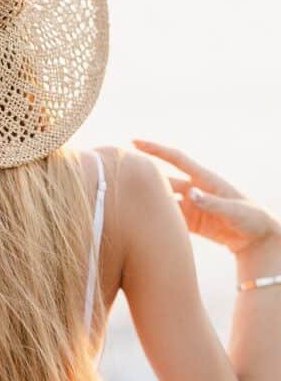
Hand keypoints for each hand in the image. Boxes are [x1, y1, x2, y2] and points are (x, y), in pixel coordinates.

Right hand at [132, 139, 279, 254]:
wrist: (259, 238)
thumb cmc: (252, 219)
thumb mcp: (235, 210)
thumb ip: (212, 203)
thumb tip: (190, 194)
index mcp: (206, 179)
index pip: (176, 158)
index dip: (156, 150)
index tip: (135, 142)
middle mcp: (194, 189)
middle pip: (164, 180)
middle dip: (144, 177)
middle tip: (120, 176)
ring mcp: (191, 205)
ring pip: (164, 200)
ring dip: (149, 202)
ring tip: (127, 205)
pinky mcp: (191, 221)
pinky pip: (169, 219)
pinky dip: (158, 220)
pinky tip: (143, 224)